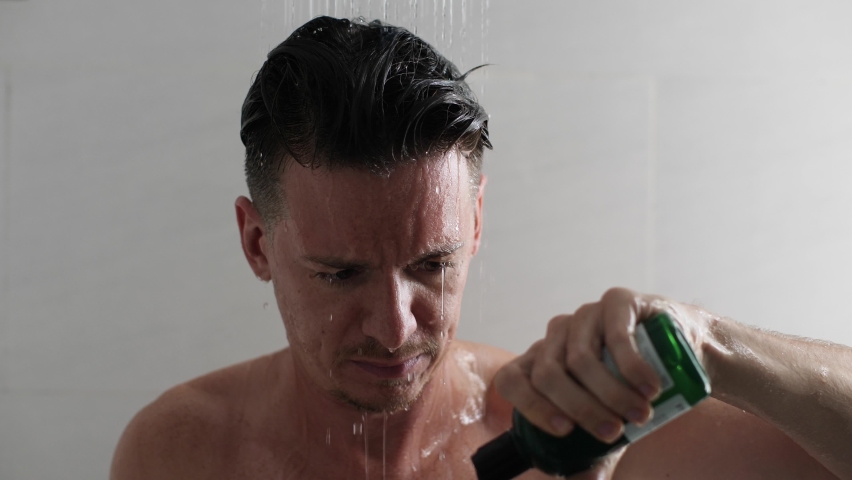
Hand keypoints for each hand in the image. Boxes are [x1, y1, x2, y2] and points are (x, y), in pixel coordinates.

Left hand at [494, 287, 711, 444]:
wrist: (685, 354)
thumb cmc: (634, 393)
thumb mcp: (611, 424)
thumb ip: (592, 455)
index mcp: (542, 362)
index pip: (512, 379)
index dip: (530, 406)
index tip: (564, 432)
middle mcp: (556, 335)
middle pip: (547, 373)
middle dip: (580, 409)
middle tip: (612, 432)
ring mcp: (584, 315)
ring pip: (579, 358)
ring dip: (610, 393)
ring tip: (640, 415)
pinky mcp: (616, 302)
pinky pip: (614, 335)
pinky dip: (632, 367)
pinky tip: (650, 387)